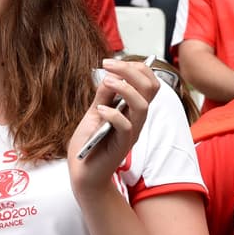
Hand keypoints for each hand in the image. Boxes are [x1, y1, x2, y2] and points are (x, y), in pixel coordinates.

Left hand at [67, 57, 158, 194]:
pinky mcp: (122, 145)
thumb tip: (110, 75)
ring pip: (143, 105)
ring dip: (125, 88)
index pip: (148, 83)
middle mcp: (137, 120)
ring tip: (106, 82)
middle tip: (108, 64)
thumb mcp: (94, 112)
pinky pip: (126, 126)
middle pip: (150, 88)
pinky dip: (113, 114)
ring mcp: (131, 132)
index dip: (135, 67)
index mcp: (133, 110)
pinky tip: (99, 110)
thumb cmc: (89, 143)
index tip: (112, 62)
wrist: (83, 172)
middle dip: (132, 70)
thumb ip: (104, 95)